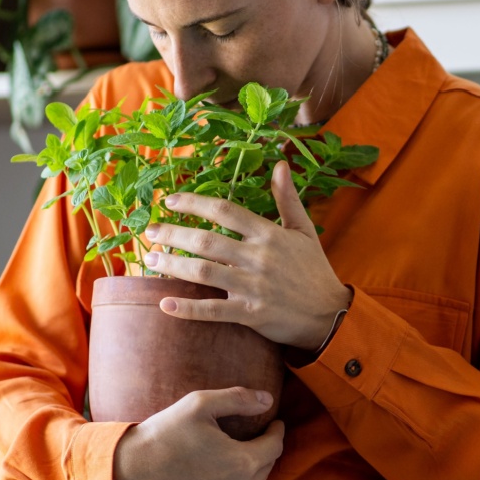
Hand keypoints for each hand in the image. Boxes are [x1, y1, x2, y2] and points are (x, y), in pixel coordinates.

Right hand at [113, 387, 284, 479]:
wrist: (130, 471)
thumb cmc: (165, 434)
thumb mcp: (200, 404)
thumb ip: (239, 399)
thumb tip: (268, 400)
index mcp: (243, 463)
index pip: (275, 445)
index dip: (276, 430)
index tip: (273, 422)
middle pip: (265, 467)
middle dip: (262, 449)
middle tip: (252, 435)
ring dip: (246, 472)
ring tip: (231, 455)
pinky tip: (216, 477)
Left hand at [143, 160, 352, 350]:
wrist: (329, 314)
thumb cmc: (314, 269)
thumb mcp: (304, 229)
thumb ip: (288, 198)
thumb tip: (280, 164)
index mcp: (269, 234)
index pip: (226, 211)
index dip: (195, 202)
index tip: (170, 200)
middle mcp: (258, 258)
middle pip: (207, 241)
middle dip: (174, 234)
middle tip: (150, 231)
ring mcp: (252, 286)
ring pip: (204, 273)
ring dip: (172, 265)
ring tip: (150, 260)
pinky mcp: (250, 313)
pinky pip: (213, 310)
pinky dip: (188, 308)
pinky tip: (165, 304)